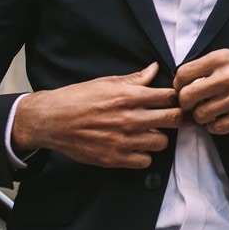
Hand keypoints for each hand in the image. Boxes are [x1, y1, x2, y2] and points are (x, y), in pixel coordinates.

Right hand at [12, 63, 183, 168]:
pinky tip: (135, 147)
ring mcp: (123, 140)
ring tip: (147, 133)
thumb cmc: (77, 99)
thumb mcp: (106, 82)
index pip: (170, 97)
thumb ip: (135, 79)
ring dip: (158, 138)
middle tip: (173, 118)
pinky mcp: (115, 158)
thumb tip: (155, 68)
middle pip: (174, 119)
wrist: (50, 120)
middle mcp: (130, 118)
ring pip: (162, 142)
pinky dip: (143, 155)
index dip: (177, 98)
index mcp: (129, 96)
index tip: (176, 101)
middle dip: (178, 118)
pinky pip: (145, 161)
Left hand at [173, 48, 228, 134]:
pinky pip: (218, 128)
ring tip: (210, 112)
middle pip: (187, 97)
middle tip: (194, 104)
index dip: (179, 85)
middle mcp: (228, 77)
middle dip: (186, 103)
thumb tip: (186, 79)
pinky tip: (222, 119)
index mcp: (222, 59)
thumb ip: (212, 65)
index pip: (183, 74)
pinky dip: (215, 126)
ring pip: (201, 115)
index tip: (184, 89)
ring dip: (202, 116)